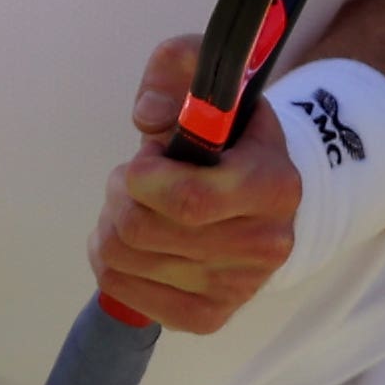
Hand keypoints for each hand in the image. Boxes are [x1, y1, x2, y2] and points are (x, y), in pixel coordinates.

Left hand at [89, 34, 301, 333]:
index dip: (143, 178)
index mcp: (274, 186)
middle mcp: (265, 246)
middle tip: (134, 178)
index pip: (191, 200)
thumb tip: (149, 118)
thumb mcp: (211, 80)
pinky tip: (133, 240)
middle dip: (119, 193)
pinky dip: (110, 261)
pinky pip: (122, 291)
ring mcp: (237, 289)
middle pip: (142, 230)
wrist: (261, 195)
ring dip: (111, 223)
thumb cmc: (227, 135)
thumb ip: (178, 66)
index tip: (146, 157)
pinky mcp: (207, 318)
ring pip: (123, 259)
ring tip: (136, 205)